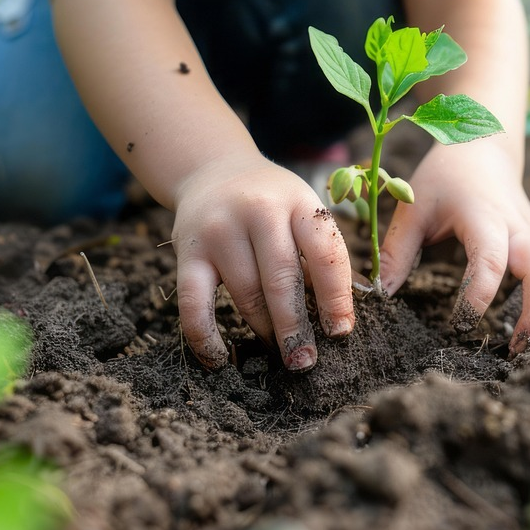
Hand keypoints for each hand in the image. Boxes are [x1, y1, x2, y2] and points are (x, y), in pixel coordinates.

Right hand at [170, 150, 355, 370]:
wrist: (213, 169)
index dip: (336, 296)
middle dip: (295, 327)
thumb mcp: (303, 211)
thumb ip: (322, 256)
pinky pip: (194, 302)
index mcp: (298, 201)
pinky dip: (204, 336)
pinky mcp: (188, 250)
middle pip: (281, 279)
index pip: (325, 252)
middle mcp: (259, 211)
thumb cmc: (272, 203)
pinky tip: (219, 359)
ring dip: (263, 329)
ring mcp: (220, 229)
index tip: (340, 332)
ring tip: (278, 350)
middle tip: (305, 361)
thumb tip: (341, 319)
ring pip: (245, 293)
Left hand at [378, 139, 529, 353]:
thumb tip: (381, 295)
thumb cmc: (444, 178)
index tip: (461, 324)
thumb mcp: (413, 207)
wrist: (483, 148)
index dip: (480, 293)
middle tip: (519, 350)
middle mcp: (519, 228)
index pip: (490, 257)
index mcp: (483, 217)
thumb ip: (397, 250)